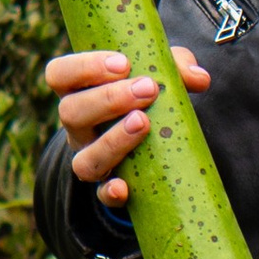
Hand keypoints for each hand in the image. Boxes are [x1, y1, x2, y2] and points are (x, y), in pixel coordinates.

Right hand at [50, 46, 210, 210]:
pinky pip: (101, 194)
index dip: (84, 67)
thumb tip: (199, 79)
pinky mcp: (107, 185)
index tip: (122, 63)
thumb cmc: (147, 94)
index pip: (59, 74)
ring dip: (112, 140)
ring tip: (143, 122)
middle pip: (69, 113)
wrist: (151, 140)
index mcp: (79, 90)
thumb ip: (176, 68)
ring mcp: (89, 157)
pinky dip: (110, 191)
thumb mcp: (159, 73)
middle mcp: (78, 126)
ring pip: (83, 158)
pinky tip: (124, 187)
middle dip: (109, 99)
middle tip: (147, 88)